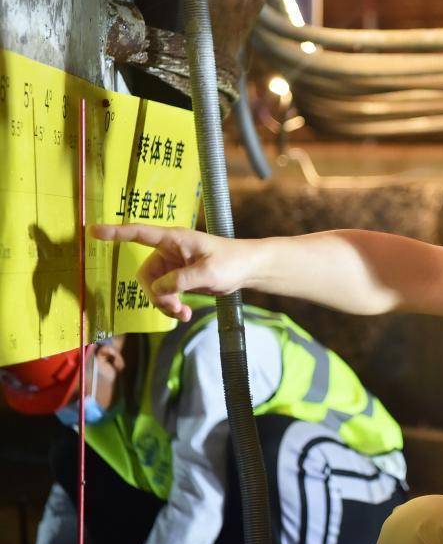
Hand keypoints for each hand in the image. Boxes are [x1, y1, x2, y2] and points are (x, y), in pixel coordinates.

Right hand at [90, 224, 255, 321]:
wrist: (247, 269)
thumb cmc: (232, 261)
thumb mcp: (208, 272)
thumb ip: (182, 280)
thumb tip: (158, 290)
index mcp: (174, 239)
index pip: (140, 234)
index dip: (116, 233)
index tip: (94, 230)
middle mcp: (169, 251)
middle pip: (145, 275)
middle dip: (156, 295)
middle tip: (174, 307)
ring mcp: (172, 266)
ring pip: (153, 289)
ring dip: (164, 304)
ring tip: (183, 313)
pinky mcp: (177, 279)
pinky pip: (163, 295)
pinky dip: (171, 306)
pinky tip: (184, 314)